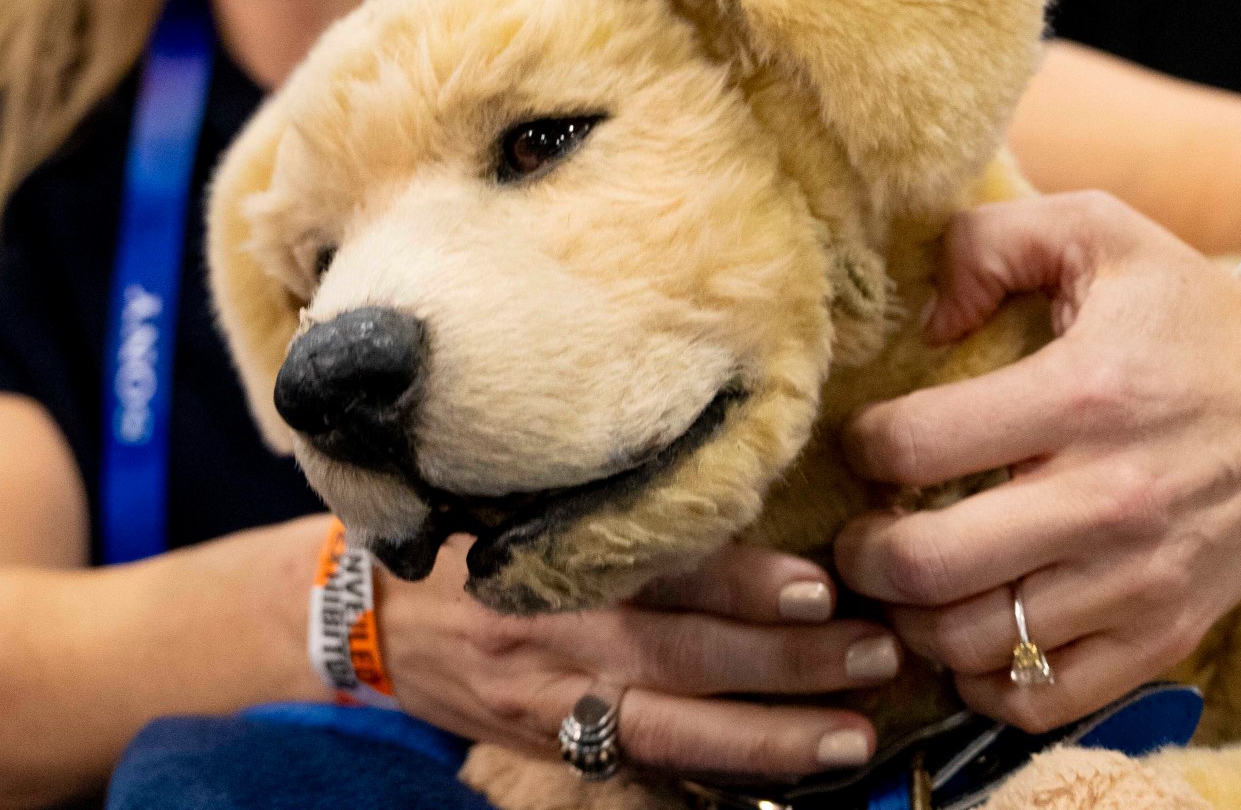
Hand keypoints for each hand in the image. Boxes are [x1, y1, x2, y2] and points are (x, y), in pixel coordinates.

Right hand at [376, 538, 902, 778]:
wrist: (364, 618)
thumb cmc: (464, 537)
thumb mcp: (516, 491)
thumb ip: (608, 491)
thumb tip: (734, 466)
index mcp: (551, 553)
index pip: (661, 567)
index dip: (743, 581)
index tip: (820, 583)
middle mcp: (556, 633)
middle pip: (684, 655)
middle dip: (787, 663)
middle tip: (876, 653)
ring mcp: (554, 703)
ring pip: (674, 730)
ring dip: (770, 737)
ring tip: (853, 735)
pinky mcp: (553, 746)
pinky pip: (643, 767)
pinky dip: (717, 773)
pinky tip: (788, 775)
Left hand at [833, 191, 1240, 730]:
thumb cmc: (1194, 311)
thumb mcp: (1098, 230)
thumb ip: (989, 240)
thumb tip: (923, 320)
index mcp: (1084, 394)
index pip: (914, 445)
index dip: (862, 444)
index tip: (868, 440)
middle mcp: (1111, 499)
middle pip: (926, 566)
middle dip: (861, 553)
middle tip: (861, 529)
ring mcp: (1140, 580)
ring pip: (969, 643)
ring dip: (912, 619)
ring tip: (910, 579)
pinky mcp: (1165, 635)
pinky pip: (1039, 699)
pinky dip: (983, 680)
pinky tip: (975, 628)